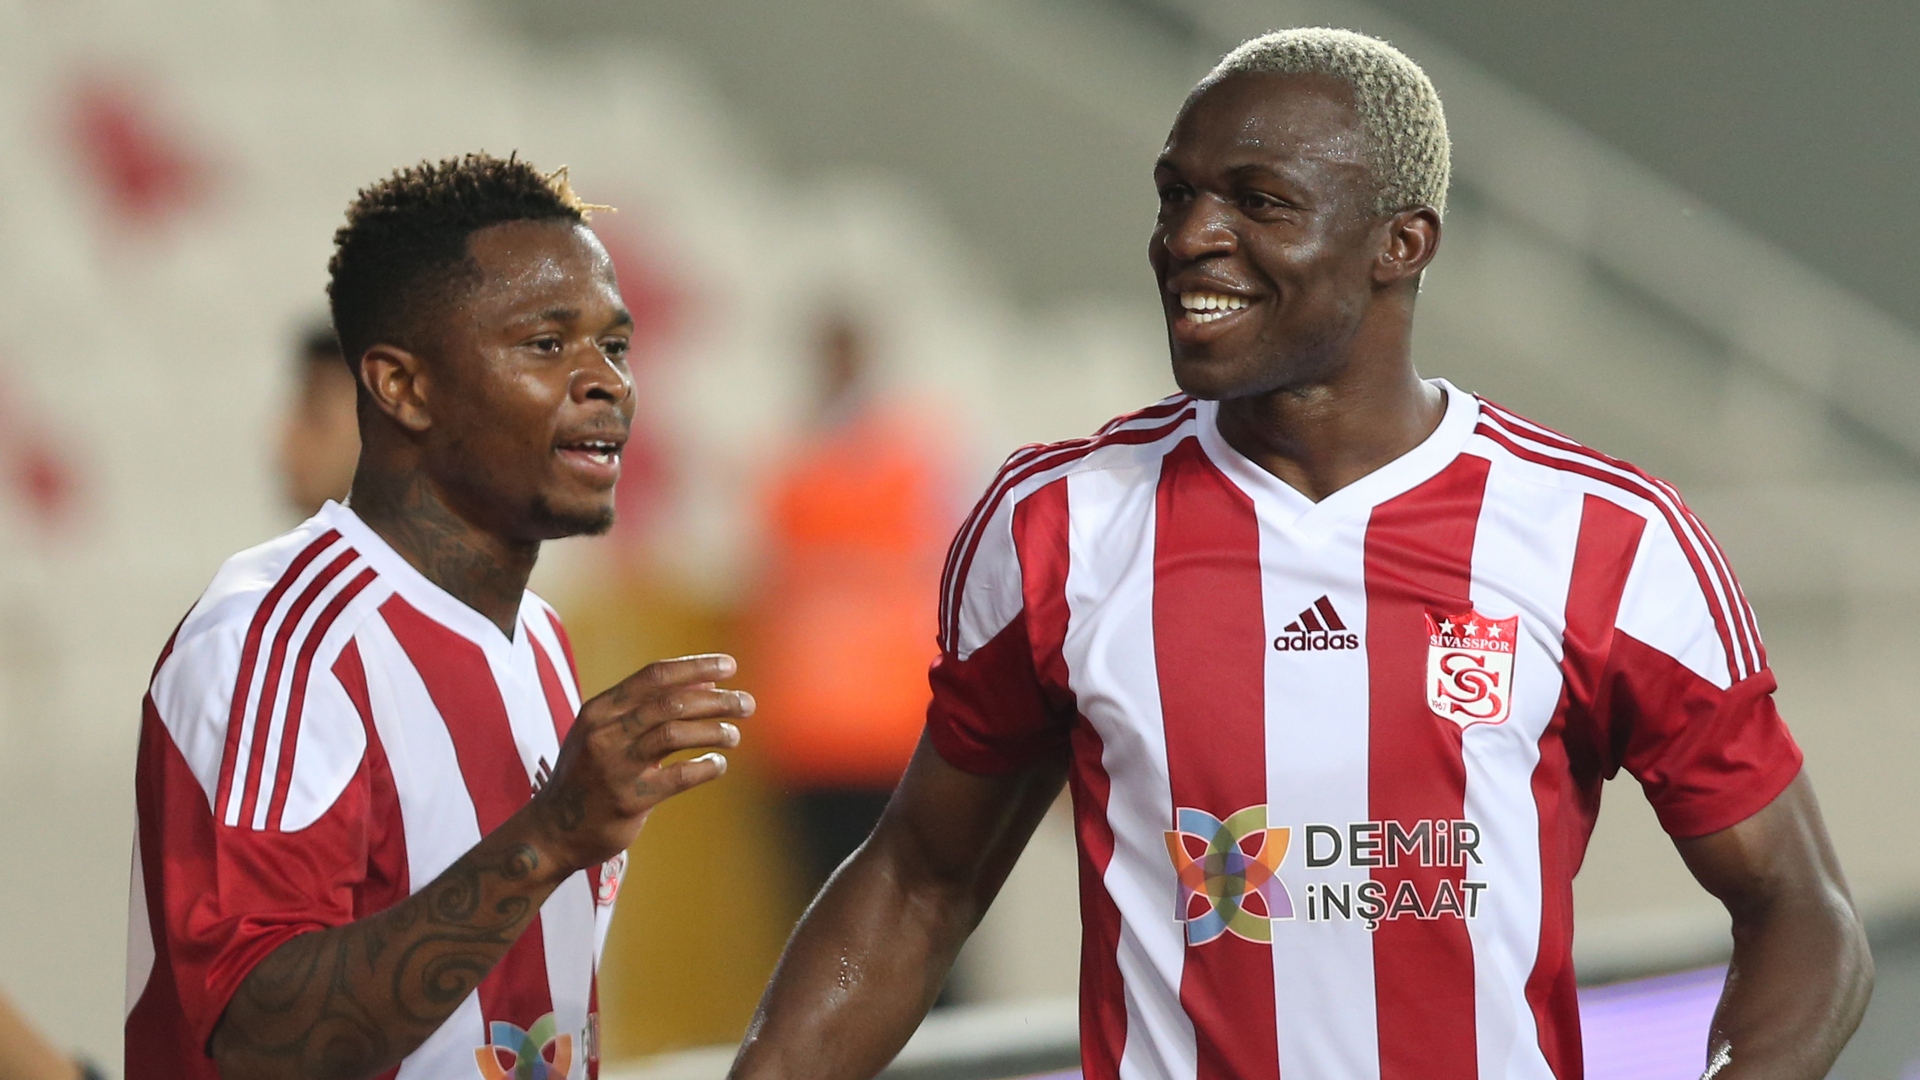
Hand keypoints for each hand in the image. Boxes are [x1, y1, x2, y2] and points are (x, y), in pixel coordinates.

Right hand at [528, 653, 752, 873]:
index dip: (696, 667)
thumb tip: (706, 682)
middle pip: (672, 702)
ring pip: (677, 733)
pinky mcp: (629, 799)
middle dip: (717, 699)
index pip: (654, 676)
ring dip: (715, 731)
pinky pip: (681, 775)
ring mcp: (615, 766)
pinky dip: (707, 766)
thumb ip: (645, 708)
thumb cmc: (588, 775)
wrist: (553, 831)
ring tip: (734, 736)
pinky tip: (718, 764)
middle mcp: (605, 733)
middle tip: (747, 704)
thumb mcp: (603, 733)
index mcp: (600, 710)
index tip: (729, 666)